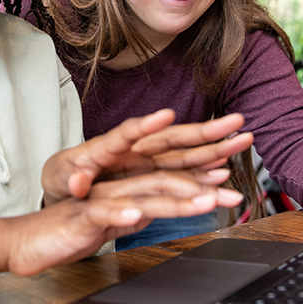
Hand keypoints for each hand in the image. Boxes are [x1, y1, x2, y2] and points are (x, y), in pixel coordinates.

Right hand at [0, 189, 229, 278]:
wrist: (27, 240)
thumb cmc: (69, 230)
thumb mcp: (111, 222)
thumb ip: (134, 211)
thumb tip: (161, 207)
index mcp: (124, 188)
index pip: (165, 178)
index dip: (196, 177)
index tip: (227, 177)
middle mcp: (114, 188)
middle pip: (161, 179)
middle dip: (198, 180)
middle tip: (232, 186)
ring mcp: (99, 201)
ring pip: (139, 193)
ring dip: (173, 196)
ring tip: (203, 199)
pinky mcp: (80, 217)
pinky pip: (102, 214)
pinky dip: (120, 214)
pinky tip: (136, 215)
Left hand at [42, 109, 251, 204]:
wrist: (65, 187)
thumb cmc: (62, 177)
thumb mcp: (59, 179)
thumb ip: (70, 179)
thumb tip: (78, 182)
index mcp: (106, 148)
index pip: (127, 133)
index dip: (146, 124)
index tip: (167, 115)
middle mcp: (132, 152)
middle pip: (170, 137)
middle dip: (203, 130)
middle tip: (234, 120)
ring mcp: (145, 164)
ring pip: (184, 154)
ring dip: (214, 147)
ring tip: (243, 138)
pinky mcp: (152, 177)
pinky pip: (183, 174)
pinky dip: (204, 171)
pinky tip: (225, 168)